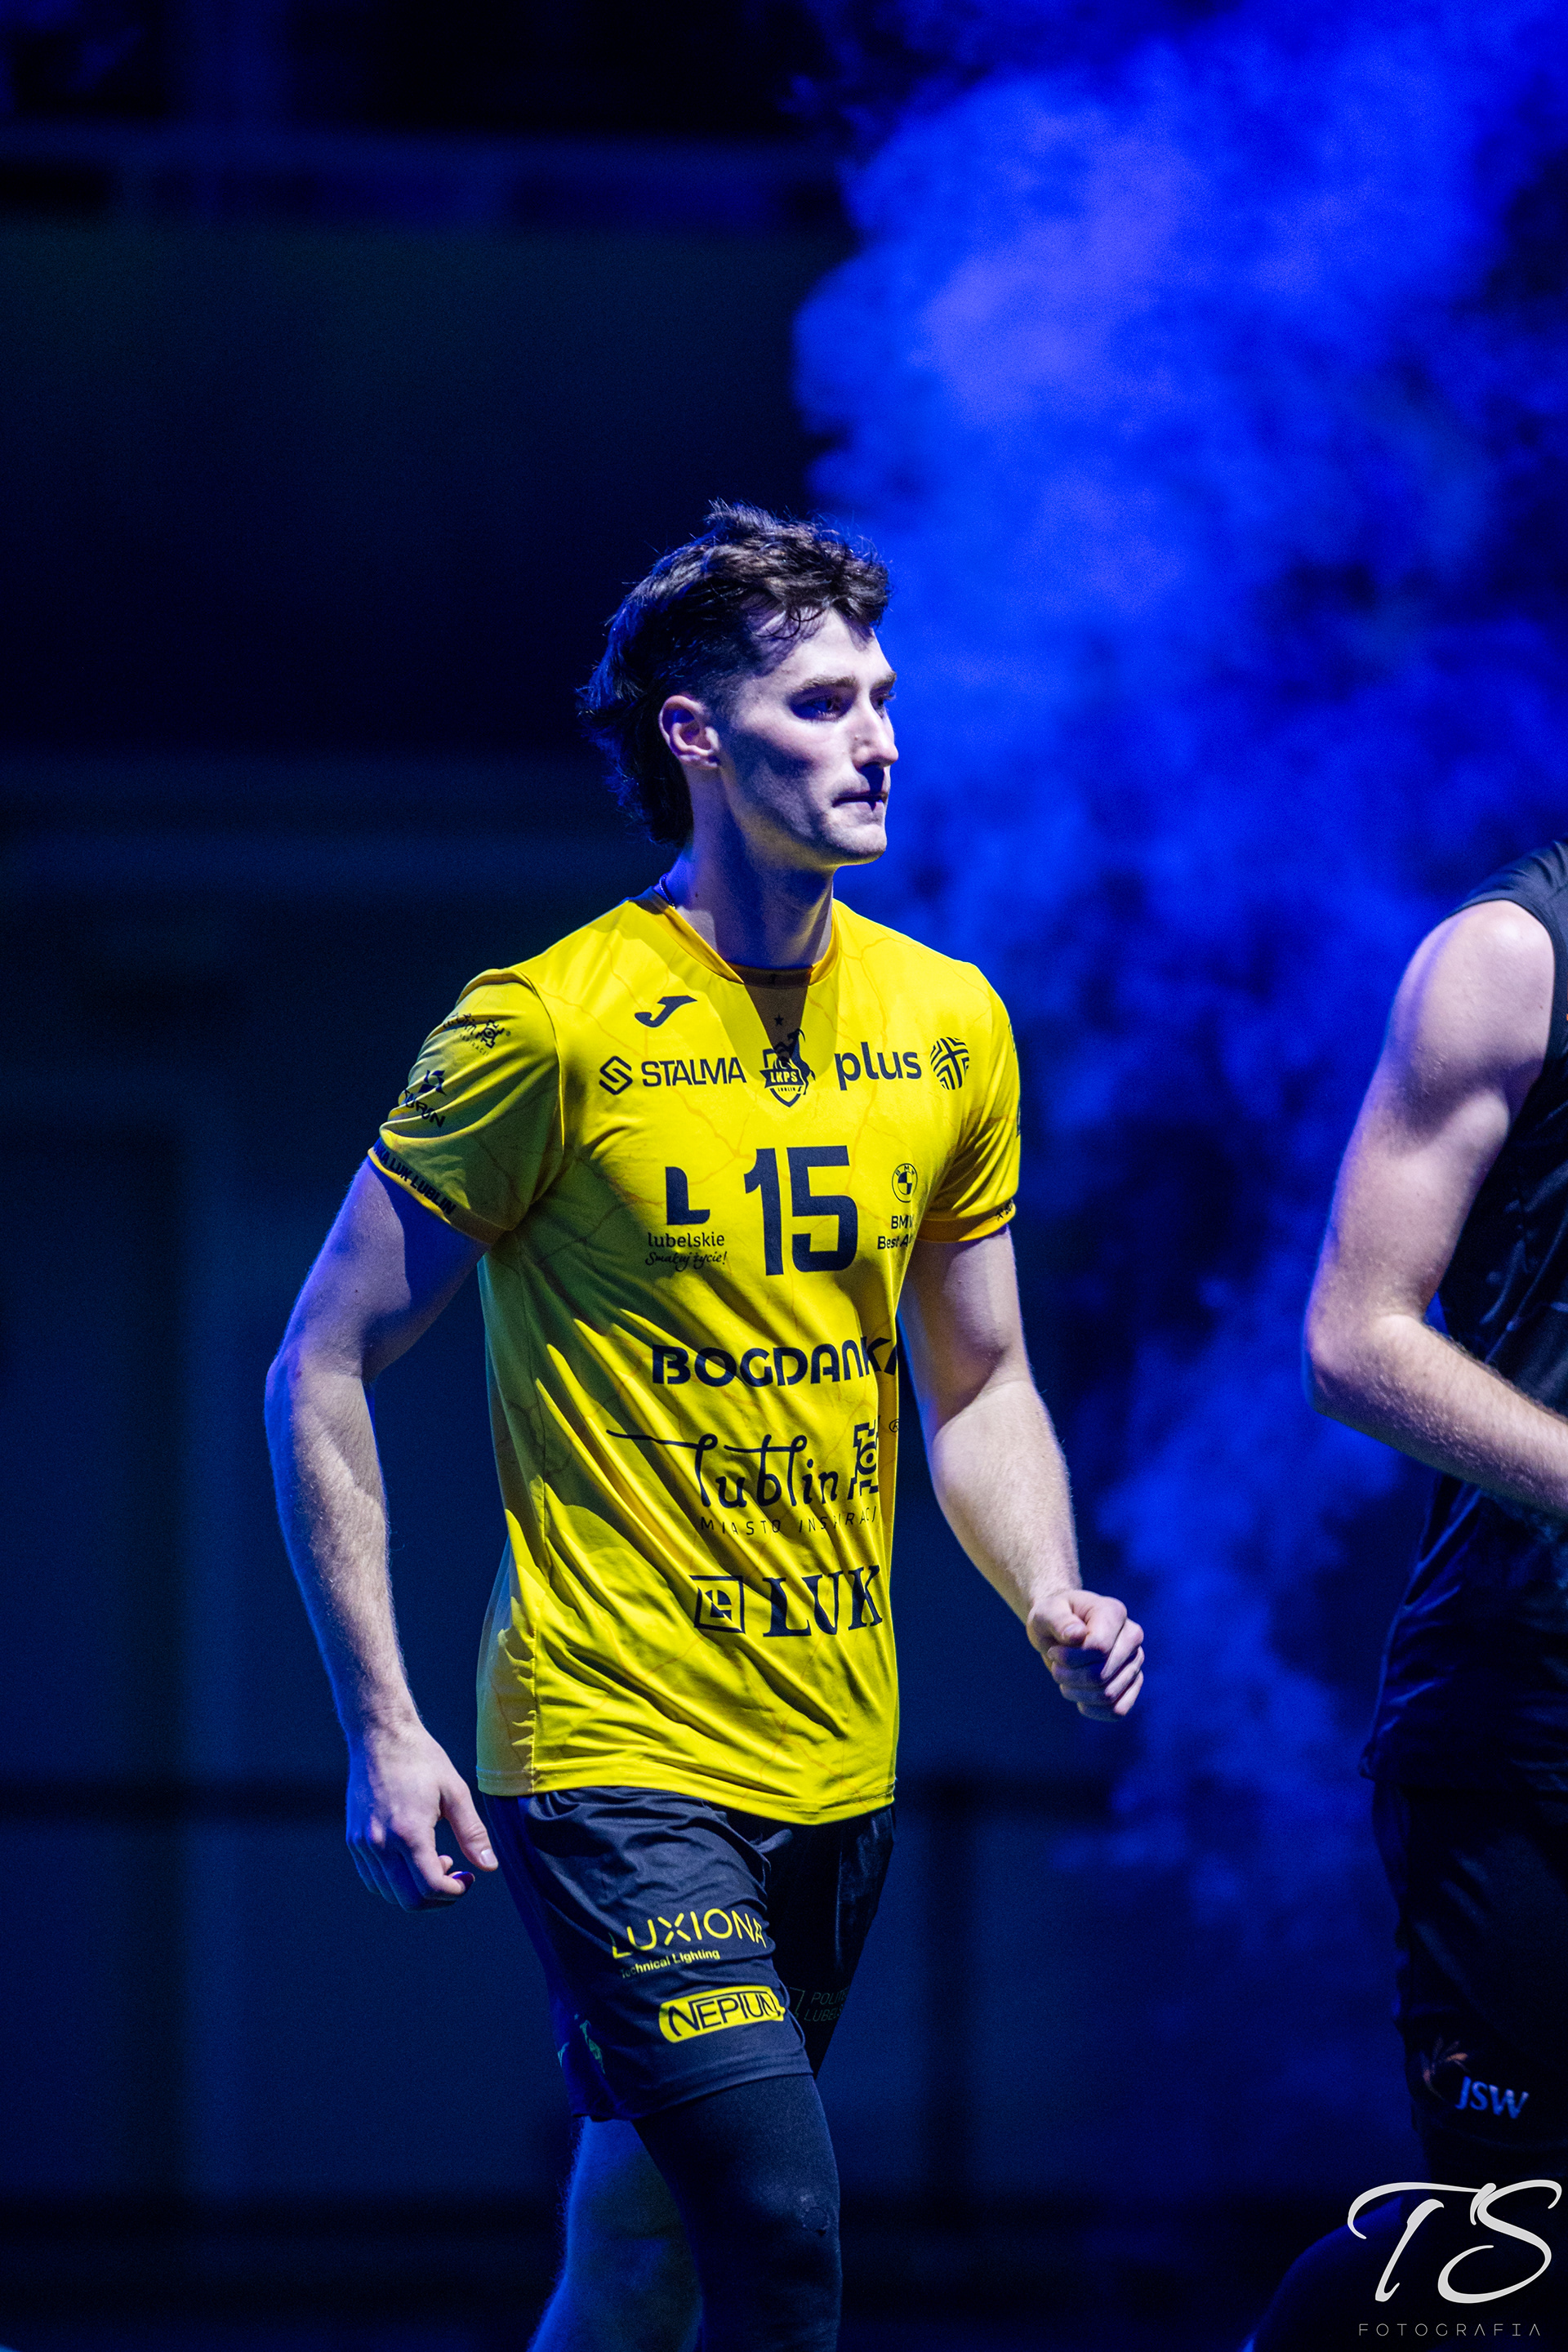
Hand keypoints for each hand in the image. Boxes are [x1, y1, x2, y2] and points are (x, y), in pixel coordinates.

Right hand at [346, 1721, 498, 1909]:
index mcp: (409, 1832)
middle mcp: (380, 1844)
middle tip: (455, 1876)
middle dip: (438, 1899)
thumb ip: (472, 1833)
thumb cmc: (421, 1759)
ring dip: (416, 1890)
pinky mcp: (353, 1840)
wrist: (380, 1736)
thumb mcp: (455, 1792)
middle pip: (409, 1900)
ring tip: (435, 1860)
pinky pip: (373, 1879)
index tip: (468, 1879)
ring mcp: (363, 1844)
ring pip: (388, 1893)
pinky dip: (395, 1882)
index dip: (455, 1892)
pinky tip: (412, 1859)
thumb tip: (489, 1866)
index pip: (430, 1887)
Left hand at [1027, 1588, 1143, 1719]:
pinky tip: (1080, 1698)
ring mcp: (1135, 1661)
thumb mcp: (1046, 1612)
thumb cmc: (1053, 1618)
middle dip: (1070, 1676)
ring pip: (1108, 1695)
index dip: (1069, 1658)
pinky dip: (1094, 1710)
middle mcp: (1132, 1636)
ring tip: (1065, 1679)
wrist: (1060, 1630)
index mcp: (1114, 1612)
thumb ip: (1058, 1620)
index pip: (1098, 1648)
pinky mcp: (1133, 1683)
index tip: (1054, 1651)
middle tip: (1056, 1667)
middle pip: (1102, 1675)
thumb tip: (1077, 1635)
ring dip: (1077, 1692)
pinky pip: (1118, 1710)